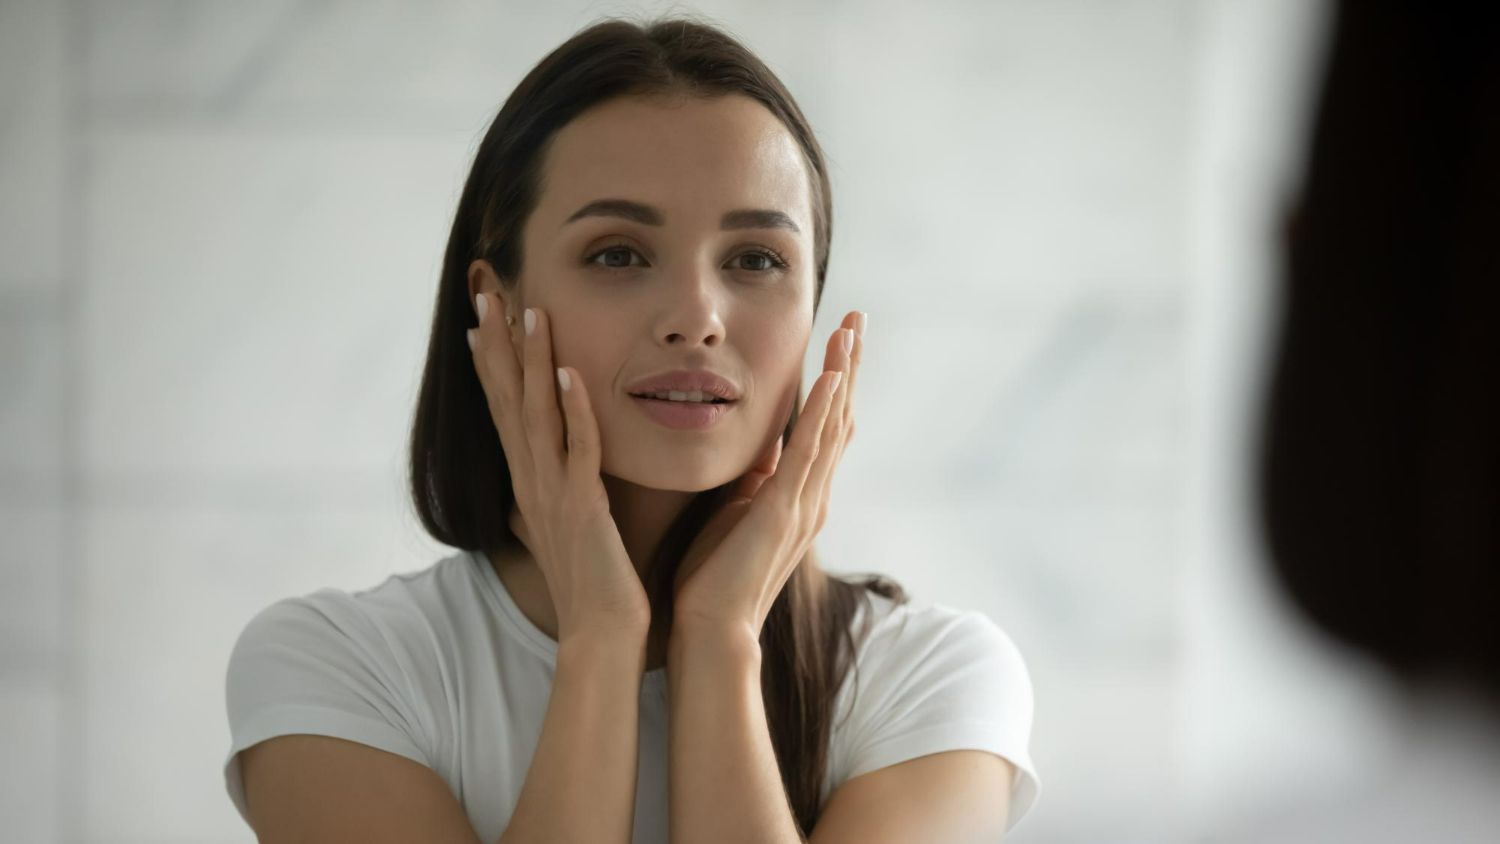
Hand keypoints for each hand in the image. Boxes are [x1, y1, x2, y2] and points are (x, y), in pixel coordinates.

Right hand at [468, 291, 649, 642]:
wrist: (602, 636)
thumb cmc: (591, 588)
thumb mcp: (561, 538)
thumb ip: (543, 512)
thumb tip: (520, 508)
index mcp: (530, 485)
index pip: (504, 412)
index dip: (491, 366)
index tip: (480, 321)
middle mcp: (533, 482)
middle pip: (507, 400)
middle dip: (497, 345)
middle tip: (487, 293)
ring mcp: (554, 493)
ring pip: (536, 413)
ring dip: (531, 361)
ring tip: (529, 311)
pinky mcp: (583, 507)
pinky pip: (577, 448)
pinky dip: (572, 409)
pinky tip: (568, 373)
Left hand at [670, 311, 864, 639]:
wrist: (710, 632)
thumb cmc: (714, 580)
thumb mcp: (736, 515)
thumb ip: (753, 482)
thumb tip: (759, 449)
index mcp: (798, 497)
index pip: (824, 430)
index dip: (835, 385)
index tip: (839, 342)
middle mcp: (811, 497)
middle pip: (840, 419)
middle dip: (849, 367)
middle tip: (857, 320)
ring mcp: (802, 504)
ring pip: (832, 427)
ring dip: (843, 376)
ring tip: (851, 331)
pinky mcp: (783, 512)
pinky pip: (809, 454)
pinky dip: (823, 414)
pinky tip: (832, 378)